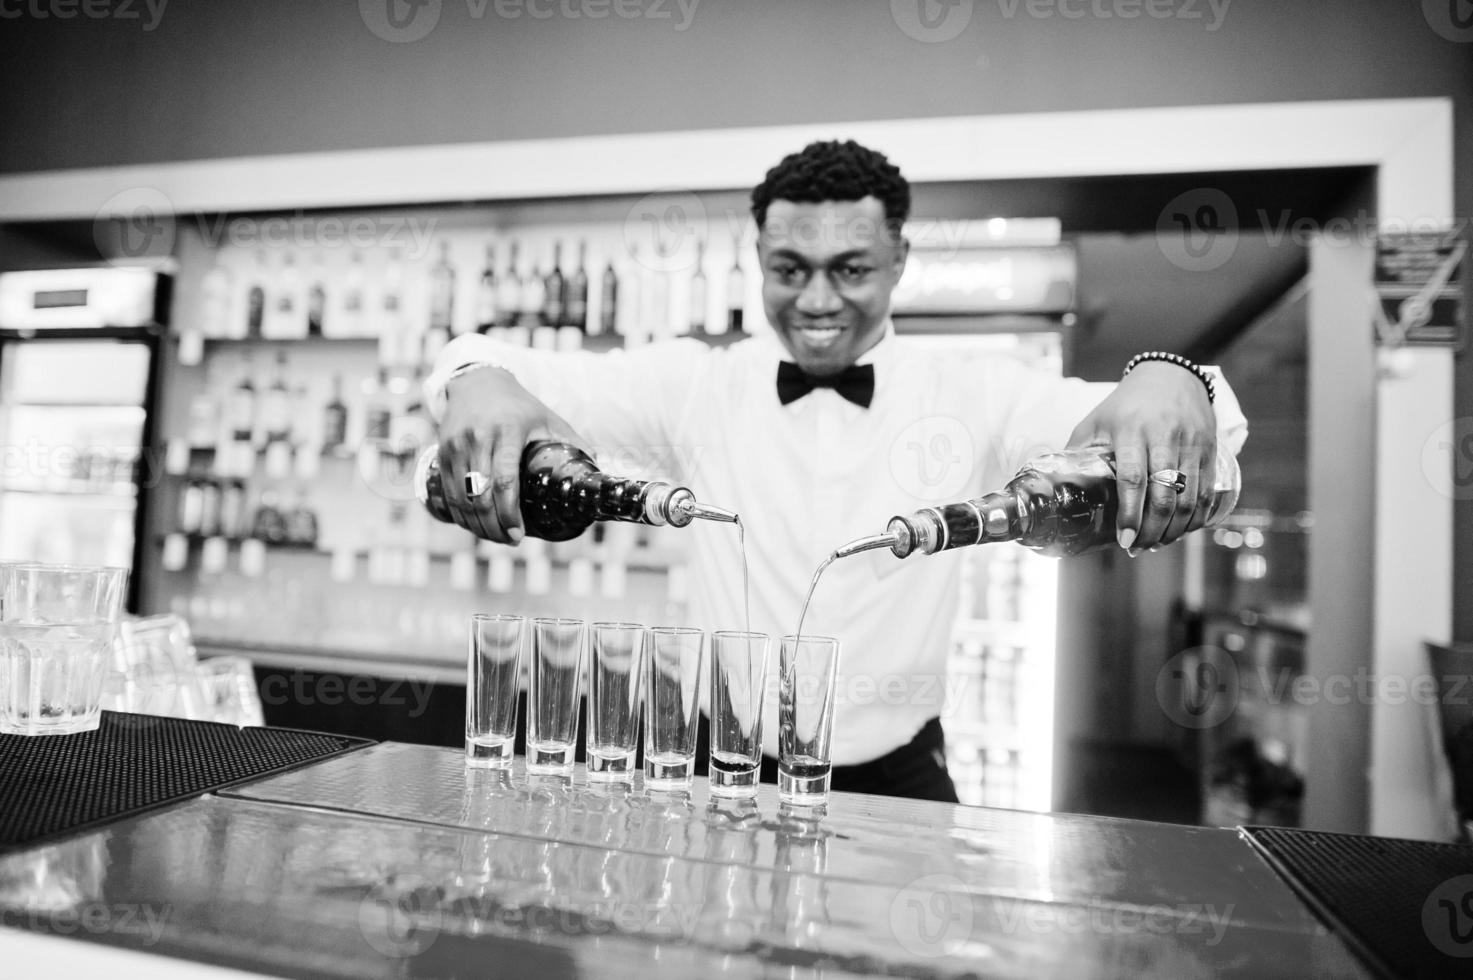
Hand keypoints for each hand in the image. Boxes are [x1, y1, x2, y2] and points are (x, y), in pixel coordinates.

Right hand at [436, 366, 588, 543]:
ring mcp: (456, 445)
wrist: (478, 382)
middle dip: (494, 526)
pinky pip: (448, 493)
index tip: (519, 534)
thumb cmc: (520, 406)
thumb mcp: (549, 419)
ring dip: (477, 526)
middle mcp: (478, 437)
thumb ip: (574, 444)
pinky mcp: (441, 452)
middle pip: (481, 496)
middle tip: (511, 540)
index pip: (505, 480)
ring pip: (461, 499)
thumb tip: (597, 474)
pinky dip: (460, 515)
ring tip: (496, 536)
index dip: (510, 513)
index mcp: (508, 430)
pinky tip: (475, 525)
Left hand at [1065, 361, 1216, 555]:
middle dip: (1152, 529)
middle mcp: (1165, 437)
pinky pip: (1207, 493)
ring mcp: (1191, 444)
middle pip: (1164, 494)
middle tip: (1138, 547)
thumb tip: (1055, 488)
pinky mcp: (1209, 450)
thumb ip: (1078, 453)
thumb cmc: (1126, 404)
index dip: (1130, 514)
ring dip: (1173, 529)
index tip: (1124, 539)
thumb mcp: (1095, 421)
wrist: (1172, 376)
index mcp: (1132, 430)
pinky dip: (1195, 518)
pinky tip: (1179, 530)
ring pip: (1189, 498)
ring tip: (1156, 543)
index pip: (1133, 479)